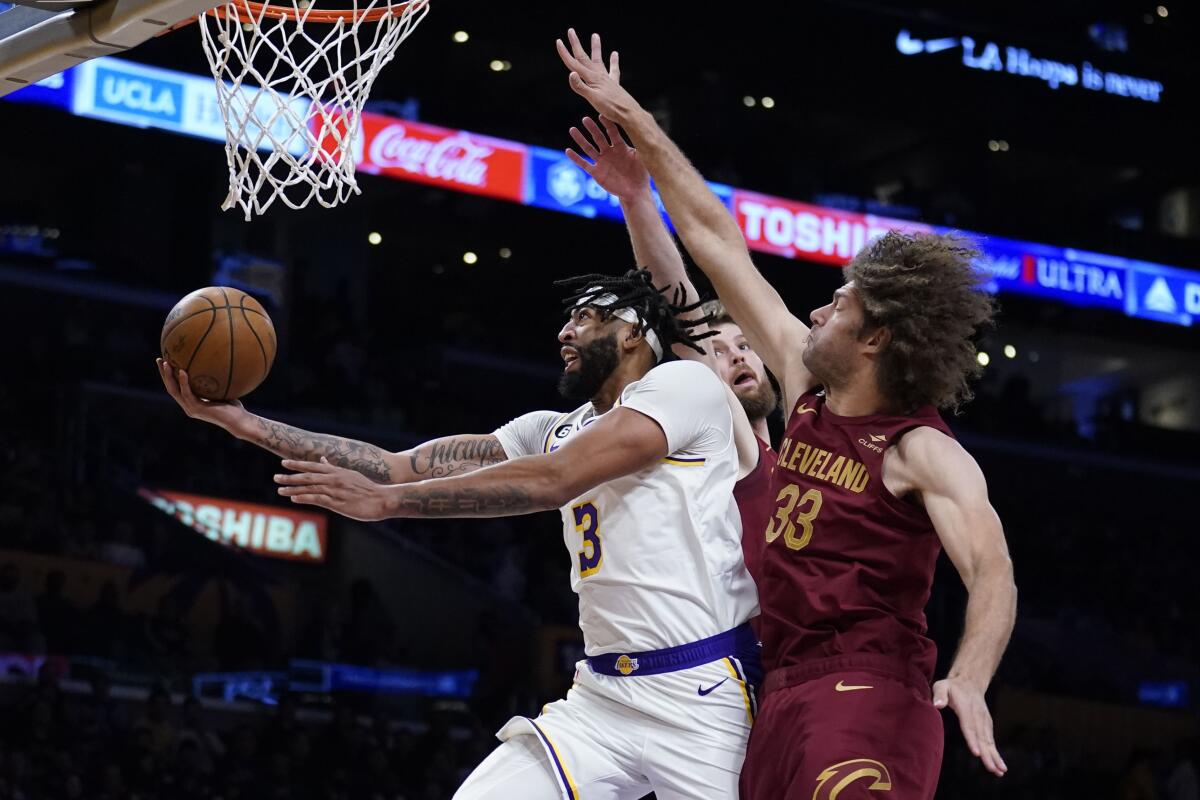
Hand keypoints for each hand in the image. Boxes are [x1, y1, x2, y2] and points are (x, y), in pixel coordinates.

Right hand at [157, 358, 246, 431]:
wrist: (239, 421)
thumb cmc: (234, 407)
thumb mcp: (222, 390)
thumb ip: (216, 380)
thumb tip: (217, 362)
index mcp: (192, 402)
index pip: (176, 388)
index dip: (169, 376)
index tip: (165, 361)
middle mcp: (188, 406)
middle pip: (170, 388)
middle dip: (163, 374)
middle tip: (159, 359)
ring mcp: (191, 408)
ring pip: (174, 391)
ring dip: (168, 376)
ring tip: (165, 362)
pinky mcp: (196, 409)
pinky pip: (187, 393)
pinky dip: (183, 382)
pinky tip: (182, 371)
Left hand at [275, 458, 390, 521]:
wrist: (382, 499)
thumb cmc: (367, 489)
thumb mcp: (351, 474)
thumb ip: (335, 468)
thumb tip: (324, 459)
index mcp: (337, 472)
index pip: (314, 466)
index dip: (298, 464)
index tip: (284, 463)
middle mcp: (335, 479)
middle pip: (308, 476)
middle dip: (291, 476)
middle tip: (276, 477)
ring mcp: (335, 491)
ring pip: (310, 488)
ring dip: (293, 488)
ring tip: (280, 490)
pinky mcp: (338, 503)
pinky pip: (318, 499)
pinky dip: (305, 497)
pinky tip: (294, 498)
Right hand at [556, 29, 640, 122]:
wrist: (629, 113)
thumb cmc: (611, 108)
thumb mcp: (593, 99)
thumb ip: (581, 87)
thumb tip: (571, 73)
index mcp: (591, 79)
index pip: (574, 64)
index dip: (565, 53)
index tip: (559, 41)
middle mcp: (598, 76)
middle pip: (584, 57)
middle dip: (576, 44)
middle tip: (571, 31)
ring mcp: (607, 79)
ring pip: (599, 60)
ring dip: (595, 48)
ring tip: (595, 35)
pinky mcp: (614, 84)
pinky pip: (614, 70)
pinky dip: (614, 61)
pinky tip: (614, 54)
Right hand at [567, 116, 649, 199]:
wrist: (635, 192)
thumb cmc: (641, 174)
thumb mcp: (642, 158)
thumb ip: (640, 145)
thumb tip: (642, 131)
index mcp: (620, 147)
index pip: (612, 132)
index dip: (607, 124)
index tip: (602, 115)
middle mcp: (609, 152)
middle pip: (598, 137)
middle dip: (592, 128)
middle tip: (585, 119)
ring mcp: (602, 162)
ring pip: (589, 148)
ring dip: (581, 140)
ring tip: (573, 130)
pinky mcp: (596, 172)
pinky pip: (584, 164)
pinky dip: (576, 158)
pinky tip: (568, 151)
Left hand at [933, 677, 1007, 776]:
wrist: (970, 682)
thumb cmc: (952, 686)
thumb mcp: (942, 685)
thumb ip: (940, 694)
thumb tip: (937, 705)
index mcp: (967, 708)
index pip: (969, 725)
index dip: (972, 739)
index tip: (977, 753)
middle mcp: (978, 716)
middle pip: (982, 737)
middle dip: (987, 754)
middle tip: (992, 769)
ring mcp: (984, 721)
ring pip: (989, 741)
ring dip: (995, 756)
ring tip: (1000, 771)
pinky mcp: (987, 725)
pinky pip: (991, 741)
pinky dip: (996, 753)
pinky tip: (1000, 766)